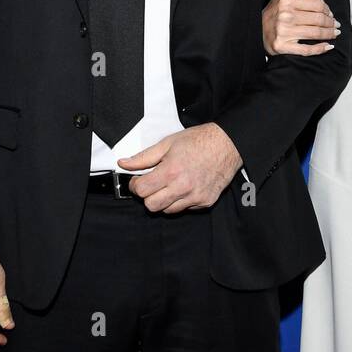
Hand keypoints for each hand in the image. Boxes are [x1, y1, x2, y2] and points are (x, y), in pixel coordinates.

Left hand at [116, 123, 243, 212]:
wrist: (227, 144)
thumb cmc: (198, 141)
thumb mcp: (167, 144)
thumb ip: (143, 157)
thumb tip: (124, 164)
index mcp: (171, 171)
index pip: (142, 191)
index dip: (135, 185)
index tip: (138, 180)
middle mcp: (183, 187)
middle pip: (152, 206)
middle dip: (147, 195)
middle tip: (152, 184)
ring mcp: (195, 197)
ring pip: (168, 210)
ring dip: (164, 200)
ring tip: (170, 184)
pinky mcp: (205, 202)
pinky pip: (185, 209)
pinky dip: (181, 201)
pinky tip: (185, 186)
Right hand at [261, 0, 339, 55]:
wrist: (256, 28)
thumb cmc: (273, 9)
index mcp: (287, 0)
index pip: (318, 4)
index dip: (327, 9)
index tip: (330, 13)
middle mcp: (286, 16)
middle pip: (319, 19)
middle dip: (331, 23)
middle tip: (335, 25)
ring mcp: (284, 32)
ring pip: (316, 33)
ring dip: (329, 34)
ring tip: (334, 33)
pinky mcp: (283, 46)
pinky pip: (307, 50)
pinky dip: (320, 49)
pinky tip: (328, 46)